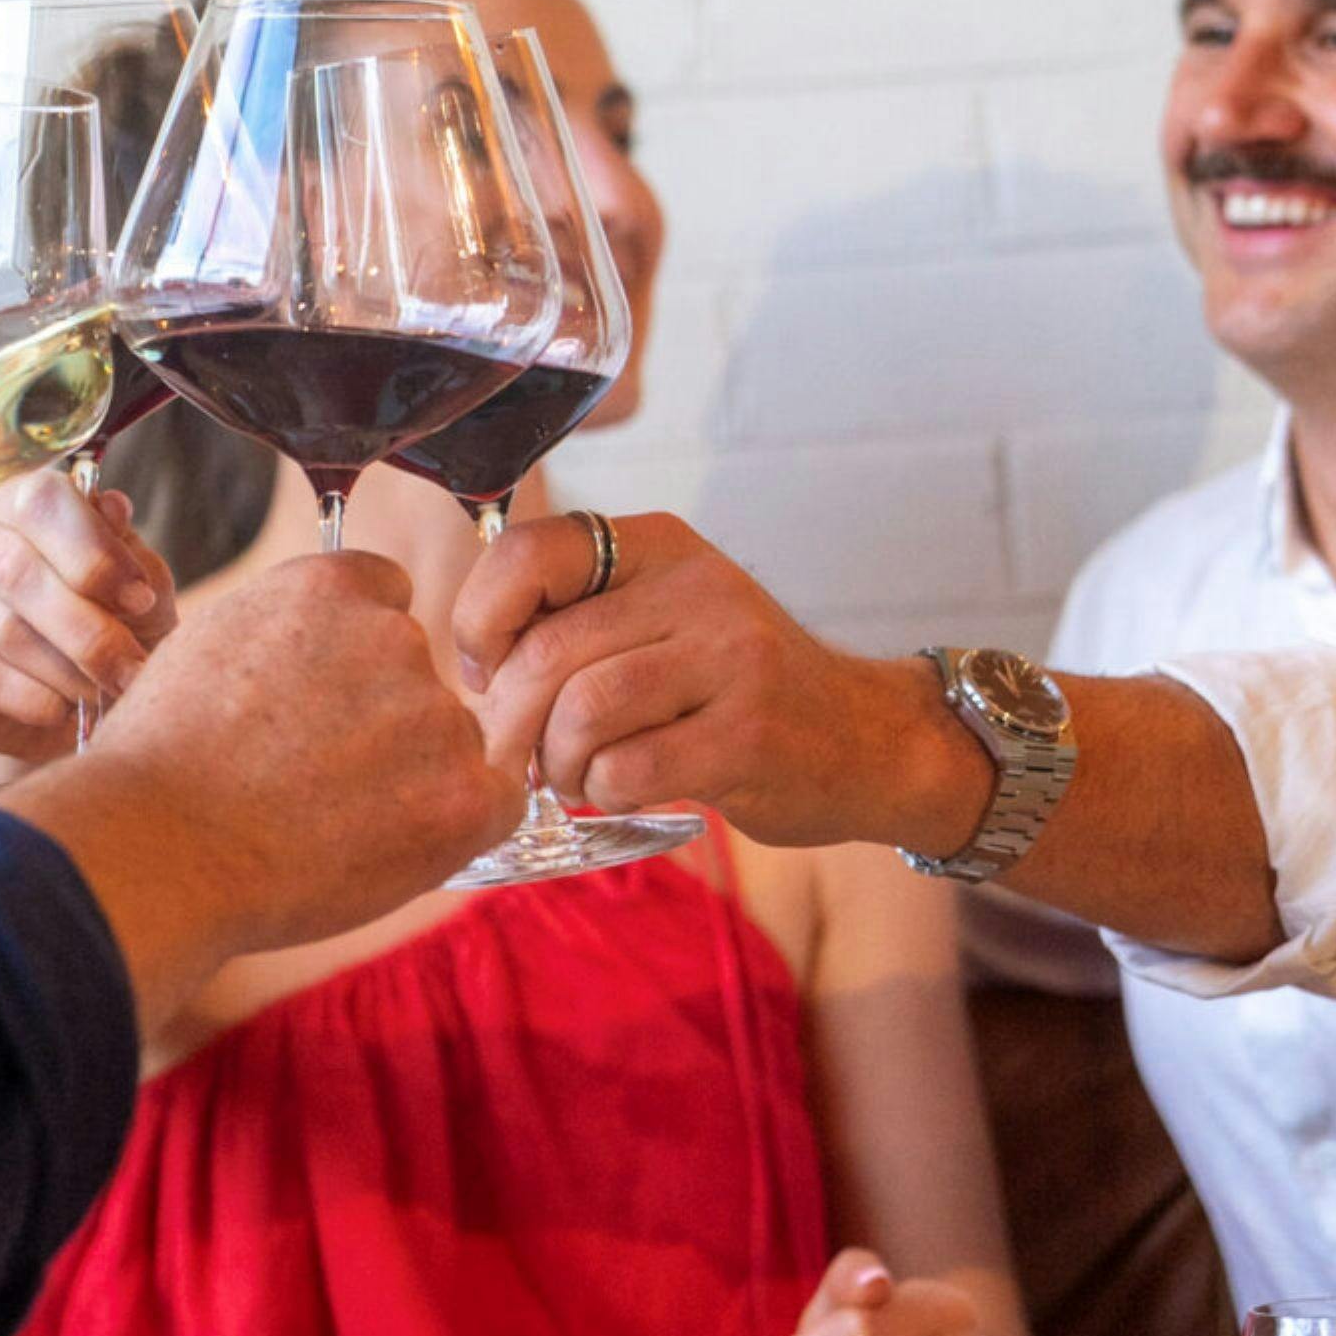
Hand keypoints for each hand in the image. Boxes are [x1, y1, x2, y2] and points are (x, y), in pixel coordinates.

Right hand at [0, 472, 176, 766]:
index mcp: (23, 507)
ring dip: (70, 668)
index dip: (94, 550)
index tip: (142, 599)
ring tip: (107, 688)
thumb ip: (130, 550)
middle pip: (13, 567)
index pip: (40, 500)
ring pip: (4, 628)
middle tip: (132, 665)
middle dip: (86, 626)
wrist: (94, 703)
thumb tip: (112, 508)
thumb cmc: (121, 628)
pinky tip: (65, 707)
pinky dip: (38, 698)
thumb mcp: (142, 587)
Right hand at [0, 553, 522, 1022]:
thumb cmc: (160, 763)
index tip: (324, 701)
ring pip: (448, 742)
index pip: (386, 597)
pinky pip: (496, 800)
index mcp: (332, 586)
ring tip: (328, 824)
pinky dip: (455, 825)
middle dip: (381, 720)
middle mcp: (396, 635)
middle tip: (314, 778)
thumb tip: (323, 647)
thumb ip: (289, 629)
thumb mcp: (213, 643)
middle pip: (416, 675)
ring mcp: (436, 714)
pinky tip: (390, 847)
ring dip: (411, 777)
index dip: (356, 657)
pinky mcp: (466, 793)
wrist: (157, 851)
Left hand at [454, 512, 986, 855]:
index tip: (487, 671)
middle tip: (515, 757)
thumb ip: (578, 617)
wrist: (864, 740)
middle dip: (511, 720)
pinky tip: (621, 790)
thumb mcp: (663, 618)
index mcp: (658, 545)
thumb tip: (471, 660)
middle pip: (550, 649)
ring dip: (558, 762)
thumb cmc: (733, 688)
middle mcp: (697, 586)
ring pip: (584, 709)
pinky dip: (604, 791)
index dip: (482, 619)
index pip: (532, 551)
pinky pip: (630, 768)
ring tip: (573, 775)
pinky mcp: (749, 734)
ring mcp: (731, 658)